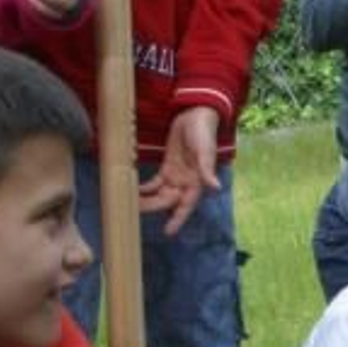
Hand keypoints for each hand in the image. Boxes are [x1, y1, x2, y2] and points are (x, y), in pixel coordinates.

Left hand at [139, 108, 220, 236]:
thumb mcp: (205, 151)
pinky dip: (145, 188)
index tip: (168, 232)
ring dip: (147, 200)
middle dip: (154, 207)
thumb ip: (207, 169)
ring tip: (131, 204)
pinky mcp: (168, 167)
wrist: (195, 115)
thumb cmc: (203, 133)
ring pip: (160, 194)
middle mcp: (186, 183)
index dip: (178, 219)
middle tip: (135, 211)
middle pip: (168, 201)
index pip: (186, 205)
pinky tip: (133, 190)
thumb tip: (216, 187)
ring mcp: (176, 176)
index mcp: (196, 181)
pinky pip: (155, 183)